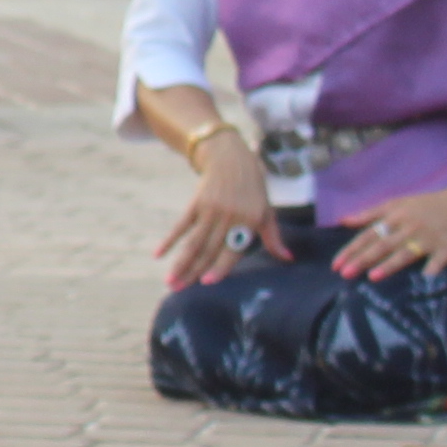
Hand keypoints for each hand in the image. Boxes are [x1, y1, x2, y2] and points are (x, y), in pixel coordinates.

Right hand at [156, 141, 281, 287]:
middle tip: (179, 290)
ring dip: (180, 263)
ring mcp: (211, 210)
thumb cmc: (253, 188)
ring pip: (193, 242)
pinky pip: (181, 226)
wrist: (231, 157)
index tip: (206, 283)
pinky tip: (158, 254)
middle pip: (208, 250)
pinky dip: (169, 240)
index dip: (219, 267)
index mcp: (250, 221)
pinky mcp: (196, 203)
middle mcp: (230, 217)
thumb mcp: (267, 210)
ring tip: (170, 281)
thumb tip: (288, 259)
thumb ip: (273, 237)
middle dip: (193, 272)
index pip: (232, 250)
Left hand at [336, 178, 446, 282]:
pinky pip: (437, 262)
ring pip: (406, 253)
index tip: (336, 264)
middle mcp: (409, 227)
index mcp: (395, 216)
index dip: (352, 249)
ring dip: (390, 264)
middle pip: (383, 244)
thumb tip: (343, 220)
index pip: (368, 234)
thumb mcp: (398, 203)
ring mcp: (429, 238)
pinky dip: (430, 270)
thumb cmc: (427, 207)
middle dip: (363, 259)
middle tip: (345, 274)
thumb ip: (370, 213)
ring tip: (373, 277)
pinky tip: (421, 280)